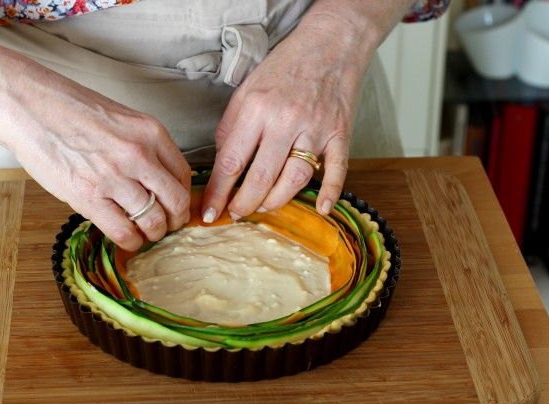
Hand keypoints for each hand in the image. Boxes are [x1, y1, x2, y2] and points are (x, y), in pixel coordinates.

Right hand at [0, 65, 190, 250]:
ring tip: (146, 233)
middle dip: (175, 220)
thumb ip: (146, 147)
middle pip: (176, 201)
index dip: (184, 197)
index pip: (184, 175)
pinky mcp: (88, 197)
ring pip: (153, 220)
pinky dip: (131, 241)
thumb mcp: (123, 119)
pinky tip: (128, 238)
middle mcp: (138, 155)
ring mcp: (114, 177)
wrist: (30, 107)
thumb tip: (162, 178)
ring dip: (154, 233)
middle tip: (167, 225)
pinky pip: (123, 232)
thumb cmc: (73, 110)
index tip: (177, 206)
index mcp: (151, 133)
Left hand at [201, 1, 409, 221]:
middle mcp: (286, 120)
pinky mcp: (340, 133)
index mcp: (257, 108)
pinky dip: (331, 192)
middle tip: (236, 214)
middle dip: (244, 203)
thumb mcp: (246, 90)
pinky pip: (337, 169)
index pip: (232, 161)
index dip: (218, 192)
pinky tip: (322, 209)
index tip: (208, 211)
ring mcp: (316, 129)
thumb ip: (231, 126)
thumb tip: (223, 163)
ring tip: (263, 207)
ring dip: (277, 200)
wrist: (330, 44)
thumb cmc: (284, 67)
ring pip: (295, 178)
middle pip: (262, 177)